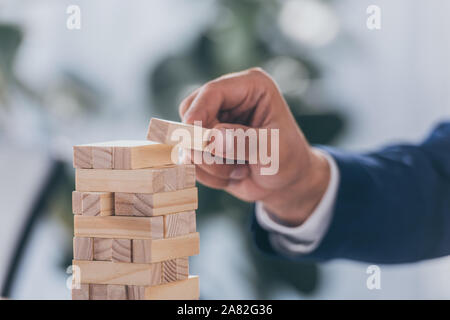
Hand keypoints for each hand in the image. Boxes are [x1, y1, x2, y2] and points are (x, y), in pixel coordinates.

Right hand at [179, 68, 329, 225]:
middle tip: (228, 163)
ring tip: (241, 169)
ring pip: (189, 141)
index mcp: (251, 87)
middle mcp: (229, 99)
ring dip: (211, 164)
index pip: (212, 92)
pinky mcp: (206, 142)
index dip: (198, 112)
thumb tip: (214, 137)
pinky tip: (233, 174)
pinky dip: (209, 174)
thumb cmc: (287, 159)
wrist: (287, 182)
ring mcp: (215, 121)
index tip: (192, 136)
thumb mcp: (272, 150)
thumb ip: (243, 142)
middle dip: (205, 144)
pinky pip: (191, 160)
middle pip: (191, 112)